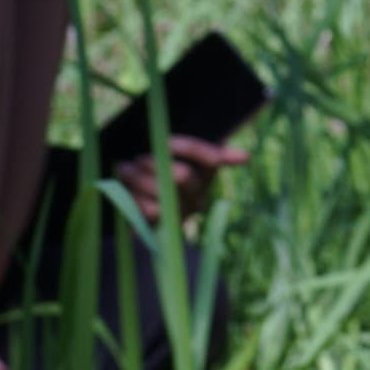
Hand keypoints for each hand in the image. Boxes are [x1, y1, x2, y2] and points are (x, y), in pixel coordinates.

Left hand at [109, 134, 248, 217]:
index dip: (189, 148)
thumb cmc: (159, 165)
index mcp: (206, 175)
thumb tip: (246, 158)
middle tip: (138, 158)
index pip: (211, 160)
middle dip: (156, 163)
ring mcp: (178, 215)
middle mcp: (197, 198)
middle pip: (182, 177)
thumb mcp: (176, 153)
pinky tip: (124, 190)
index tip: (165, 141)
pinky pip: (142, 216)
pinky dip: (131, 201)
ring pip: (159, 201)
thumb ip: (206, 150)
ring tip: (123, 169)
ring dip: (137, 181)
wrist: (134, 194)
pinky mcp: (157, 228)